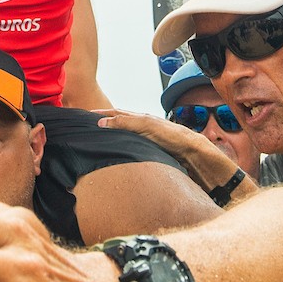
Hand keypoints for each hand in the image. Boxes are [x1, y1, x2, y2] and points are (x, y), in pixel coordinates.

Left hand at [96, 110, 247, 198]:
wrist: (197, 153)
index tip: (94, 123)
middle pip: (121, 115)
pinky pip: (129, 121)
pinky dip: (115, 121)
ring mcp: (149, 122)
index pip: (126, 122)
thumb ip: (147, 155)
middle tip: (84, 114)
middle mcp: (148, 123)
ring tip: (89, 116)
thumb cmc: (180, 156)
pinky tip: (102, 123)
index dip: (111, 121)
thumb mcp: (158, 156)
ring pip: (122, 115)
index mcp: (149, 129)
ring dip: (106, 115)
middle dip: (104, 114)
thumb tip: (137, 167)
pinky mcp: (151, 125)